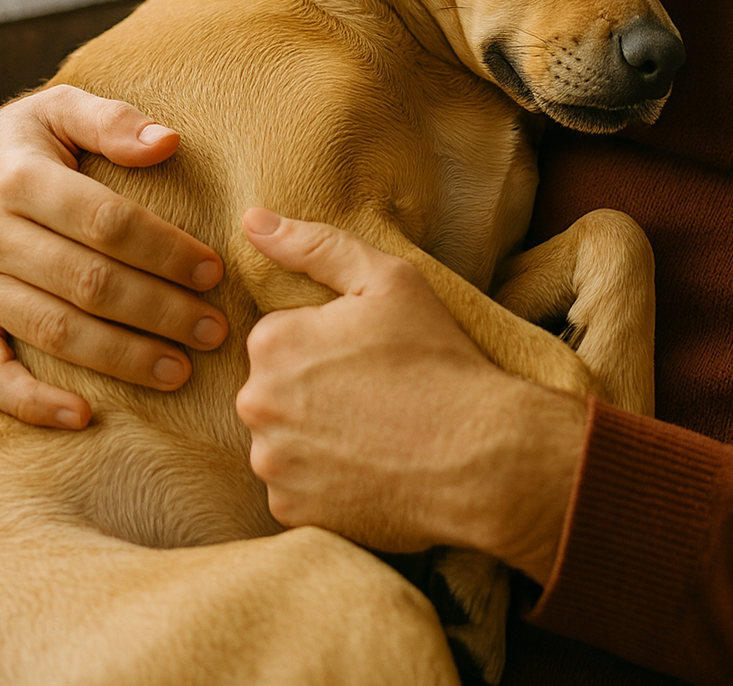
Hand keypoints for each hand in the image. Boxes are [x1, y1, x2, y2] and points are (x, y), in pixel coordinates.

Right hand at [0, 85, 228, 430]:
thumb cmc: (19, 144)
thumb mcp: (56, 112)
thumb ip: (110, 122)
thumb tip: (168, 142)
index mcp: (21, 180)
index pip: (107, 222)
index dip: (164, 249)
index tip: (214, 271)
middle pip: (89, 282)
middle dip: (158, 310)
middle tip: (214, 330)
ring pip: (53, 331)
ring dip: (120, 357)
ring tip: (179, 371)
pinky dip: (32, 402)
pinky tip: (83, 416)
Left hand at [236, 210, 586, 583]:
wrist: (479, 456)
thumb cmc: (436, 359)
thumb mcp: (388, 280)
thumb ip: (315, 246)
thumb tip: (253, 220)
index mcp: (273, 342)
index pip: (283, 335)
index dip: (330, 341)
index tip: (371, 353)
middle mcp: (257, 404)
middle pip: (277, 387)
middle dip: (315, 387)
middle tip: (376, 392)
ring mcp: (271, 463)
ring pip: (283, 436)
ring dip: (316, 433)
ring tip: (374, 430)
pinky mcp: (290, 512)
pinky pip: (295, 486)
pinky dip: (323, 479)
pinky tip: (367, 467)